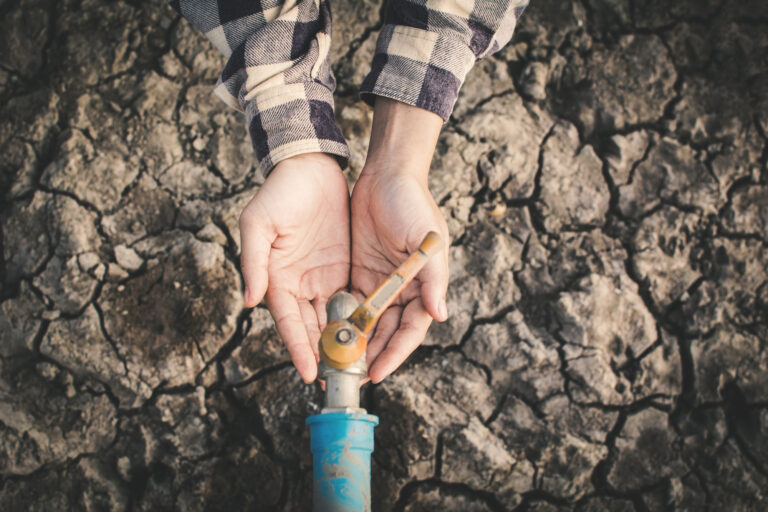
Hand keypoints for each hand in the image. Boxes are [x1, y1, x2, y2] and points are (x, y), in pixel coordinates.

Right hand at [239, 153, 348, 382]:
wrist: (310, 167)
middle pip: (311, 328)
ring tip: (357, 369)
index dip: (298, 348)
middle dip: (323, 355)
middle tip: (338, 381)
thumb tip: (249, 301)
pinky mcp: (342, 268)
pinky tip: (370, 337)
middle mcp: (298, 285)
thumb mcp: (258, 224)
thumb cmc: (279, 193)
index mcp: (276, 279)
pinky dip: (357, 320)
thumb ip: (253, 262)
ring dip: (342, 343)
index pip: (288, 322)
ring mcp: (321, 278)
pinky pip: (350, 300)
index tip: (308, 372)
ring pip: (332, 319)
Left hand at [350, 98, 449, 383]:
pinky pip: (349, 304)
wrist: (386, 174)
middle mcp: (402, 291)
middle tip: (352, 377)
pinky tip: (326, 337)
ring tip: (336, 365)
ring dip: (355, 345)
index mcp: (423, 287)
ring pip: (367, 324)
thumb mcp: (428, 241)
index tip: (378, 372)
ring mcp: (379, 284)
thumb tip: (440, 315)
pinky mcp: (358, 273)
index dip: (396, 353)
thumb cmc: (413, 205)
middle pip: (387, 333)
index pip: (410, 330)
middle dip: (372, 356)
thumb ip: (432, 279)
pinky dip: (341, 322)